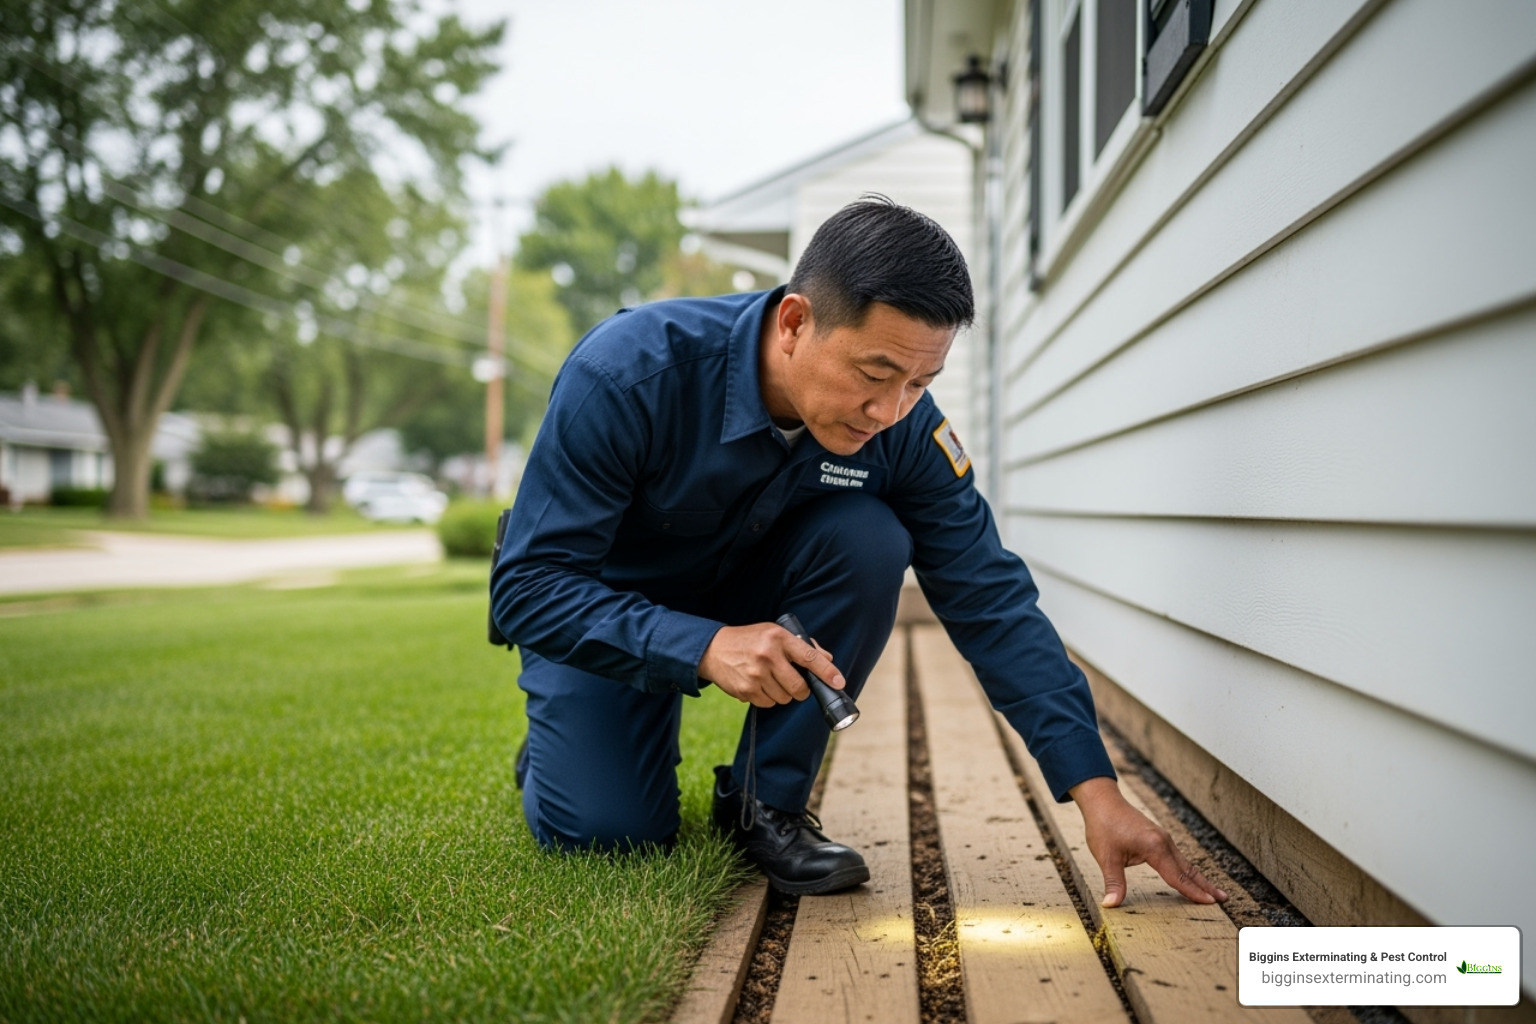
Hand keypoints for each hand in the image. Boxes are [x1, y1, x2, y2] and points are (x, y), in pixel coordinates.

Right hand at [699, 623, 844, 708]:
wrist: (712, 649)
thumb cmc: (749, 640)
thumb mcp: (774, 633)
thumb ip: (801, 646)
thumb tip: (827, 659)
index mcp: (778, 638)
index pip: (809, 657)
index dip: (827, 672)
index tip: (839, 682)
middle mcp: (768, 655)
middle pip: (799, 687)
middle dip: (801, 690)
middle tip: (795, 685)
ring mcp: (755, 674)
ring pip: (784, 698)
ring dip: (782, 694)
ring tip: (769, 679)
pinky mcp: (746, 690)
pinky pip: (768, 704)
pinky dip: (768, 698)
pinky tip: (758, 684)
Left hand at [1069, 776, 1228, 907]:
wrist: (1102, 800)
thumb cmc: (1103, 826)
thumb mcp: (1106, 857)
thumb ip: (1114, 882)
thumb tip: (1110, 904)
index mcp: (1155, 847)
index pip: (1177, 875)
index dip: (1193, 892)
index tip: (1211, 903)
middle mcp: (1164, 842)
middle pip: (1188, 869)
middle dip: (1206, 885)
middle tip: (1223, 900)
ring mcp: (1163, 838)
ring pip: (1185, 863)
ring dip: (1199, 878)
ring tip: (1215, 892)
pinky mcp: (1159, 837)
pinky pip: (1177, 857)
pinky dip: (1188, 870)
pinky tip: (1192, 877)